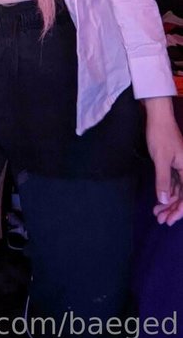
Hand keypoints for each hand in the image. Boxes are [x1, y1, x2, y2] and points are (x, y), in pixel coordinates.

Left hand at [144, 98, 182, 225]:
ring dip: (168, 202)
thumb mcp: (161, 159)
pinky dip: (165, 191)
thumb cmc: (160, 135)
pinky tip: (158, 201)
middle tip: (160, 220)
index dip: (179, 210)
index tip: (169, 220)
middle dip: (172, 209)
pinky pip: (172, 183)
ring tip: (157, 214)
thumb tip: (163, 201)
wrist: (158, 117)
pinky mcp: (173, 164)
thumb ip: (162, 180)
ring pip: (177, 190)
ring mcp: (181, 167)